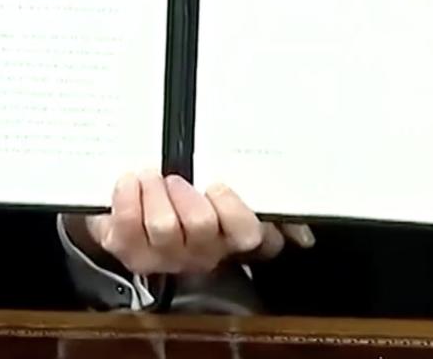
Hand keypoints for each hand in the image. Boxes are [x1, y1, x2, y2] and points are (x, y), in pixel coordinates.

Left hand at [70, 172, 313, 275]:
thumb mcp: (226, 195)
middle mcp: (201, 253)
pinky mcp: (128, 250)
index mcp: (231, 238)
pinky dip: (127, 196)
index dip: (234, 211)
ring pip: (164, 226)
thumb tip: (304, 236)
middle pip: (203, 227)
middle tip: (177, 178)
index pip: (249, 236)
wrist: (130, 205)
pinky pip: (128, 225)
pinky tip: (130, 182)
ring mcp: (163, 255)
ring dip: (155, 191)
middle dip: (188, 196)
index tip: (218, 184)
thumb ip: (266, 203)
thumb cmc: (185, 195)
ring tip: (150, 176)